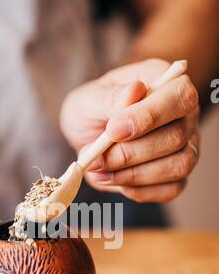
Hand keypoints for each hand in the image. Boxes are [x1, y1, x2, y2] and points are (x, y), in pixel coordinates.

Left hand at [60, 59, 199, 202]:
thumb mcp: (89, 99)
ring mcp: (185, 147)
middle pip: (176, 138)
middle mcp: (184, 115)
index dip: (149, 116)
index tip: (112, 131)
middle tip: (95, 159)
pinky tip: (113, 180)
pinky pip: (170, 189)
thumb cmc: (92, 110)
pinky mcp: (176, 176)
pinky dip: (138, 190)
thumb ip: (109, 97)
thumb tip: (134, 92)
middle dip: (129, 154)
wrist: (88, 137)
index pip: (179, 96)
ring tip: (99, 170)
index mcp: (167, 83)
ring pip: (178, 166)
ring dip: (133, 175)